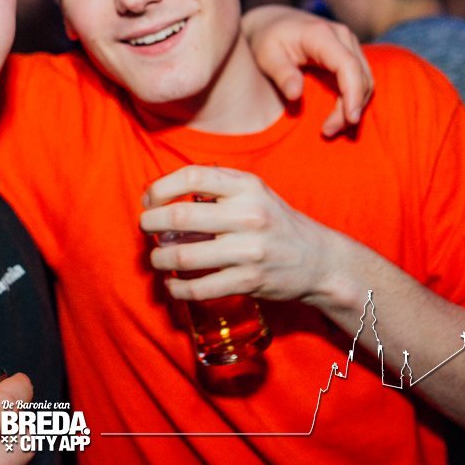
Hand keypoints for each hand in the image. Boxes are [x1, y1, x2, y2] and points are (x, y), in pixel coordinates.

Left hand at [140, 165, 348, 304]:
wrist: (318, 260)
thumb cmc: (275, 222)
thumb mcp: (254, 192)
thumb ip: (217, 186)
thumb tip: (164, 192)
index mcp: (247, 187)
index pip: (192, 176)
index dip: (161, 187)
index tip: (149, 199)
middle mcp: (248, 215)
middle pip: (180, 217)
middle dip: (151, 223)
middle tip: (146, 228)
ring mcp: (249, 251)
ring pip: (184, 256)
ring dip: (159, 258)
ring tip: (156, 257)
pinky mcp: (249, 281)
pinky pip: (200, 288)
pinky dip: (178, 288)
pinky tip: (173, 285)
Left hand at [241, 5, 371, 136]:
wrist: (272, 21)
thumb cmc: (267, 39)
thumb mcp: (266, 55)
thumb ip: (282, 74)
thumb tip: (295, 95)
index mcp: (321, 34)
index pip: (347, 65)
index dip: (353, 93)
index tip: (349, 119)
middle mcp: (342, 36)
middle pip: (360, 76)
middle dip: (350, 108)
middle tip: (328, 131)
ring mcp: (349, 43)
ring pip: (364, 80)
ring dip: (353, 106)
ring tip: (329, 128)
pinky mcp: (349, 53)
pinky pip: (359, 79)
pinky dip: (352, 100)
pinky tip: (337, 116)